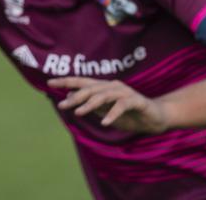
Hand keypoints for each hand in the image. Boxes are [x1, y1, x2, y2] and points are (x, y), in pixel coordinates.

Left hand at [48, 77, 168, 133]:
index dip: (66, 81)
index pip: (82, 82)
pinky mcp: (136, 101)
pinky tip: (105, 123)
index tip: (49, 83)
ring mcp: (125, 92)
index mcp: (104, 87)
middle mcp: (112, 86)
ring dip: (90, 105)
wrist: (155, 118)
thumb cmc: (129, 115)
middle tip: (62, 105)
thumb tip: (70, 98)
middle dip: (75, 97)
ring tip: (78, 113)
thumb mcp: (106, 112)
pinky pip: (122, 106)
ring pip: (103, 96)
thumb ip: (90, 105)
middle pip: (90, 88)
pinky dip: (112, 114)